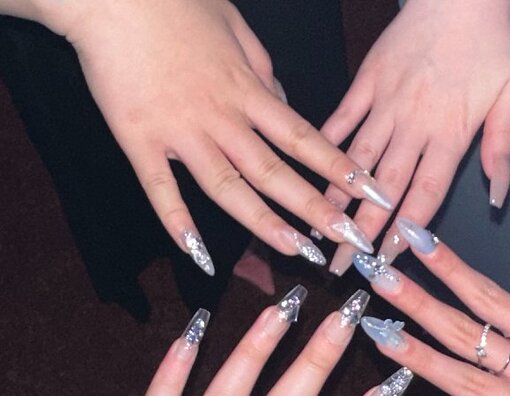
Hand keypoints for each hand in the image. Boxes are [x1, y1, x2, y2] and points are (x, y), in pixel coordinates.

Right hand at [42, 0, 387, 274]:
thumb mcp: (234, 25)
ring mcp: (180, 131)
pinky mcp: (139, 139)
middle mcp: (221, 116)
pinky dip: (179, 224)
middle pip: (276, 172)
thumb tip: (282, 101)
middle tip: (349, 239)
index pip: (303, 137)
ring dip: (266, 224)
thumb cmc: (174, 3)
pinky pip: (161, 190)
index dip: (339, 168)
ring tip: (297, 251)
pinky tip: (200, 256)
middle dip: (317, 208)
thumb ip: (261, 69)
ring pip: (229, 188)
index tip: (370, 193)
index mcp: (246, 88)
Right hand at [321, 0, 509, 274]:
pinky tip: (306, 170)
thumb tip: (497, 198)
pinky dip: (323, 145)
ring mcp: (384, 105)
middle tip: (340, 265)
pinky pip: (341, 118)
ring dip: (335, 199)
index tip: (383, 263)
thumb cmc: (494, 41)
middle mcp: (412, 127)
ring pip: (356, 161)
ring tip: (315, 230)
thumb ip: (501, 150)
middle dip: (361, 233)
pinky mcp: (366, 82)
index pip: (423, 197)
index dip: (402, 235)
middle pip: (383, 190)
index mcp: (450, 135)